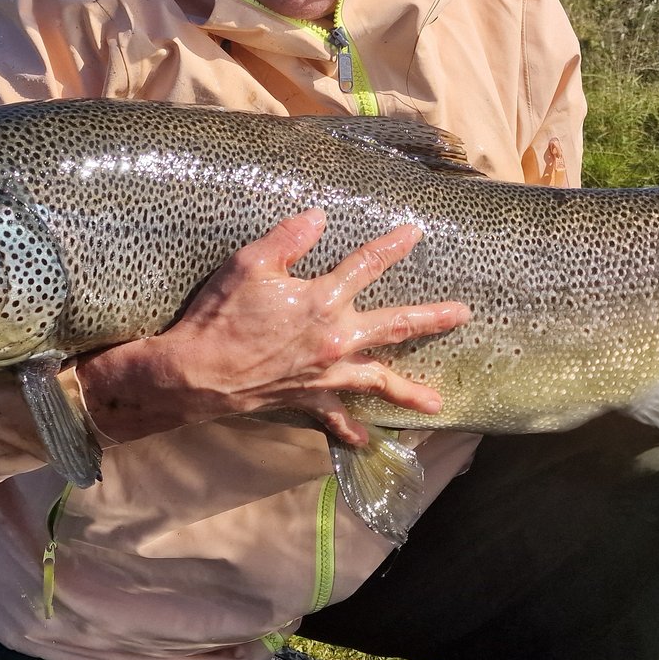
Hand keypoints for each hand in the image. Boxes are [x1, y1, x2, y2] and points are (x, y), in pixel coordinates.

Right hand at [73, 207, 469, 446]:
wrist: (196, 374)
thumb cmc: (220, 315)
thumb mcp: (250, 264)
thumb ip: (289, 239)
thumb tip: (319, 218)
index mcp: (323, 300)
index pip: (367, 265)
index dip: (392, 247)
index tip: (416, 233)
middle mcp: (335, 339)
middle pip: (394, 326)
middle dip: (431, 320)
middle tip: (463, 315)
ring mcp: (326, 375)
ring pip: (379, 382)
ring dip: (409, 392)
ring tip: (437, 403)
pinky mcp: (309, 399)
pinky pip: (337, 419)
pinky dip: (353, 431)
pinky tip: (368, 441)